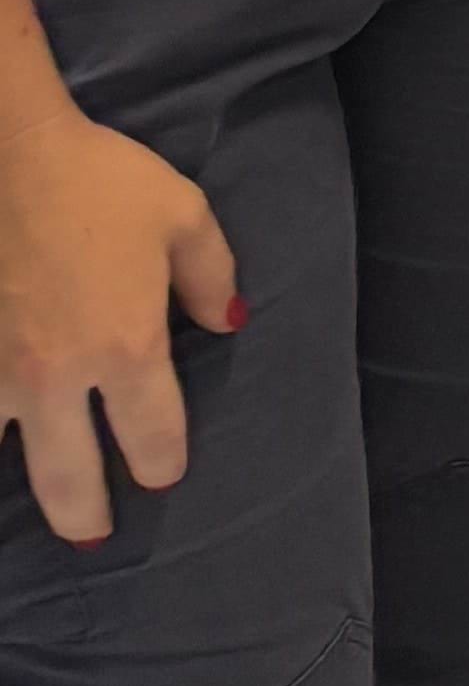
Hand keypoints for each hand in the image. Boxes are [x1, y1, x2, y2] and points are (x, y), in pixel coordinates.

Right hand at [0, 96, 241, 541]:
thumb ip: (211, 277)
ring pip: (4, 463)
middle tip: (96, 532)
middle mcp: (57, 377)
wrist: (4, 154)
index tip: (162, 473)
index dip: (163, 463)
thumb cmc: (99, 179)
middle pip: (73, 480)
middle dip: (88, 516)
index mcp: (125, 346)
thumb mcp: (181, 215)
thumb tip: (228, 324)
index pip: (154, 434)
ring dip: (25, 491)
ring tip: (39, 507)